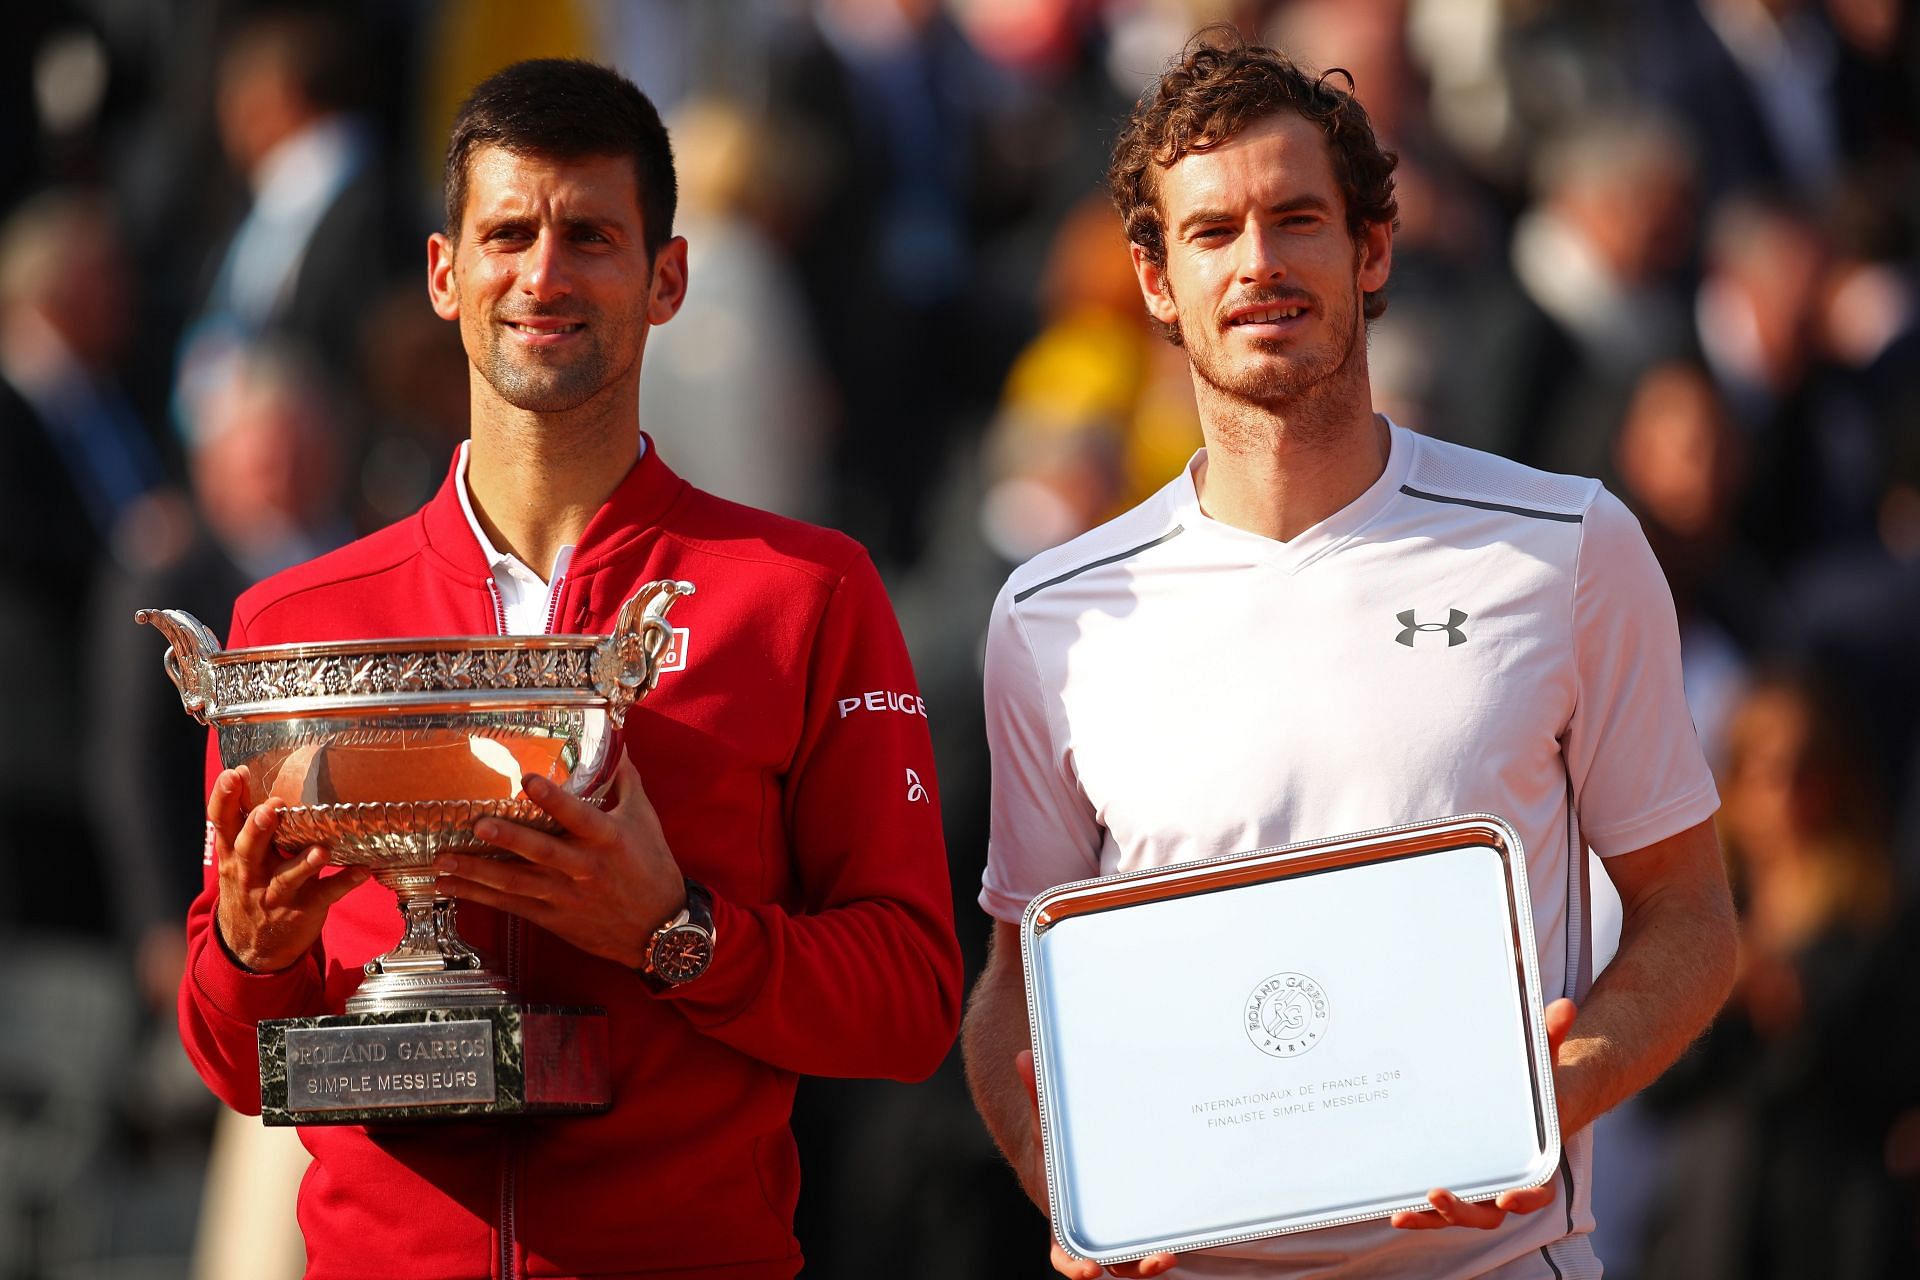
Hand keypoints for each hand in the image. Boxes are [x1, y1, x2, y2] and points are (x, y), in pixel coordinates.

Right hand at [209, 766, 368, 972]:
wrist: (251, 951)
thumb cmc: (250, 889)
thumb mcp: (239, 860)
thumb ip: (247, 825)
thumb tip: (252, 776)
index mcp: (235, 856)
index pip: (223, 823)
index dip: (225, 798)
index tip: (234, 775)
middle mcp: (251, 874)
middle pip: (250, 848)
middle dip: (259, 828)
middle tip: (271, 808)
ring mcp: (276, 894)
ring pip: (287, 877)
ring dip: (303, 863)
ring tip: (320, 849)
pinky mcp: (303, 909)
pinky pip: (325, 895)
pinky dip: (344, 882)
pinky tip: (363, 870)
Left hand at [434, 751, 684, 967]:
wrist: (659, 929)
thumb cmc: (652, 867)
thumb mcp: (644, 819)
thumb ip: (624, 780)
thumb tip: (614, 743)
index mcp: (608, 839)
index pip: (579, 815)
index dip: (554, 799)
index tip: (528, 779)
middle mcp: (584, 868)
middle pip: (541, 852)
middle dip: (509, 838)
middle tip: (477, 825)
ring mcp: (566, 896)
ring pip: (517, 883)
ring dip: (478, 872)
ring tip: (443, 861)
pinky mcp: (553, 917)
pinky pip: (511, 906)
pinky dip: (480, 897)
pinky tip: (451, 886)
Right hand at [1016, 1049, 1178, 1278]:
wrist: (1079, 1156)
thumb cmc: (1058, 1146)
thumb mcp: (1046, 1123)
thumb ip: (1036, 1095)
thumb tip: (1024, 1057)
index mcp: (1067, 1219)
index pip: (1068, 1253)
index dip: (1075, 1265)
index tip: (1087, 1270)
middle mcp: (1099, 1233)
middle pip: (1119, 1263)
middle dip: (1138, 1265)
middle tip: (1159, 1257)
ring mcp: (1127, 1231)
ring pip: (1144, 1255)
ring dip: (1160, 1256)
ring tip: (1176, 1248)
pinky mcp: (1152, 1221)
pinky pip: (1165, 1234)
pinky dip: (1179, 1233)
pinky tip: (1201, 1224)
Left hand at [1389, 997, 1578, 1231]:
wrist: (1526, 1104)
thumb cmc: (1536, 1087)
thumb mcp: (1543, 1061)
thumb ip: (1550, 1037)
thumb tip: (1563, 1006)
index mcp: (1535, 1164)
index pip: (1537, 1192)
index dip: (1526, 1197)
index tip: (1510, 1197)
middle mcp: (1507, 1186)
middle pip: (1489, 1214)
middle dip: (1463, 1210)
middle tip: (1439, 1194)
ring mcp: (1480, 1191)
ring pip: (1460, 1217)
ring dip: (1432, 1218)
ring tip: (1404, 1211)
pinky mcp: (1457, 1187)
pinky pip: (1439, 1209)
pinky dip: (1420, 1213)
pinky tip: (1394, 1209)